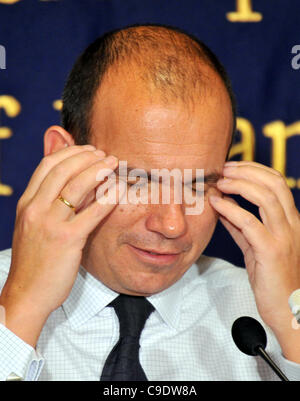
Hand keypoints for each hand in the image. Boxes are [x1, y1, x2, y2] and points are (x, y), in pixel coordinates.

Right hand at [0, 144, 122, 345]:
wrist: (27, 293)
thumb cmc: (34, 261)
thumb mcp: (32, 226)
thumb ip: (46, 203)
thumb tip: (65, 184)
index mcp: (27, 204)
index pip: (47, 165)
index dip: (70, 152)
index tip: (87, 150)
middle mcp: (35, 209)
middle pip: (63, 170)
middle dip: (86, 157)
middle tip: (104, 154)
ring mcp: (50, 224)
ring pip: (76, 185)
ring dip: (98, 170)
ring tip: (113, 164)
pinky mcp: (67, 240)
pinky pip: (92, 212)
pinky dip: (108, 197)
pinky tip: (119, 189)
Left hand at [209, 161, 299, 336]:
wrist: (287, 310)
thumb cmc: (271, 277)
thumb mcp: (254, 245)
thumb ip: (240, 225)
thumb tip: (224, 205)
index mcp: (291, 220)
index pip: (277, 183)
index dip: (254, 170)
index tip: (232, 167)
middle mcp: (292, 224)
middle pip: (274, 184)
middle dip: (247, 171)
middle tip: (223, 169)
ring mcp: (284, 237)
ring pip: (266, 198)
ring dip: (239, 185)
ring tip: (219, 182)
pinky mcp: (272, 251)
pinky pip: (250, 223)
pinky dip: (231, 209)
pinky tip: (217, 204)